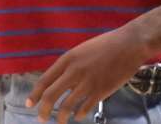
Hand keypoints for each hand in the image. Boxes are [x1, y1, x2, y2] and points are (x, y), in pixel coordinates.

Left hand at [27, 23, 154, 123]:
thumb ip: (70, 65)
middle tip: (42, 118)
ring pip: (66, 107)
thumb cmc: (107, 45)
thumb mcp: (82, 50)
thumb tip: (59, 82)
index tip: (30, 104)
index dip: (35, 94)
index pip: (44, 80)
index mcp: (68, 59)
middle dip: (43, 111)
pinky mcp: (101, 91)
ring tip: (61, 121)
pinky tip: (78, 115)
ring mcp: (88, 83)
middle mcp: (74, 71)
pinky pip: (84, 109)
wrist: (130, 44)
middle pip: (50, 96)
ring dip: (61, 117)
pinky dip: (78, 115)